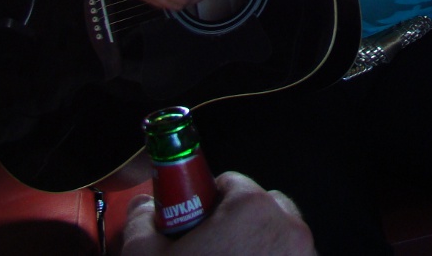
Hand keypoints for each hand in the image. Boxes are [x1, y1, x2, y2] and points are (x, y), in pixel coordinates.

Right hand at [122, 171, 315, 255]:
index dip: (206, 201)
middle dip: (237, 223)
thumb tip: (143, 206)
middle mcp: (289, 230)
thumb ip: (142, 221)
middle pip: (262, 208)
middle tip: (210, 249)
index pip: (231, 183)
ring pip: (281, 238)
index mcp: (252, 209)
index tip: (194, 221)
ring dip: (259, 247)